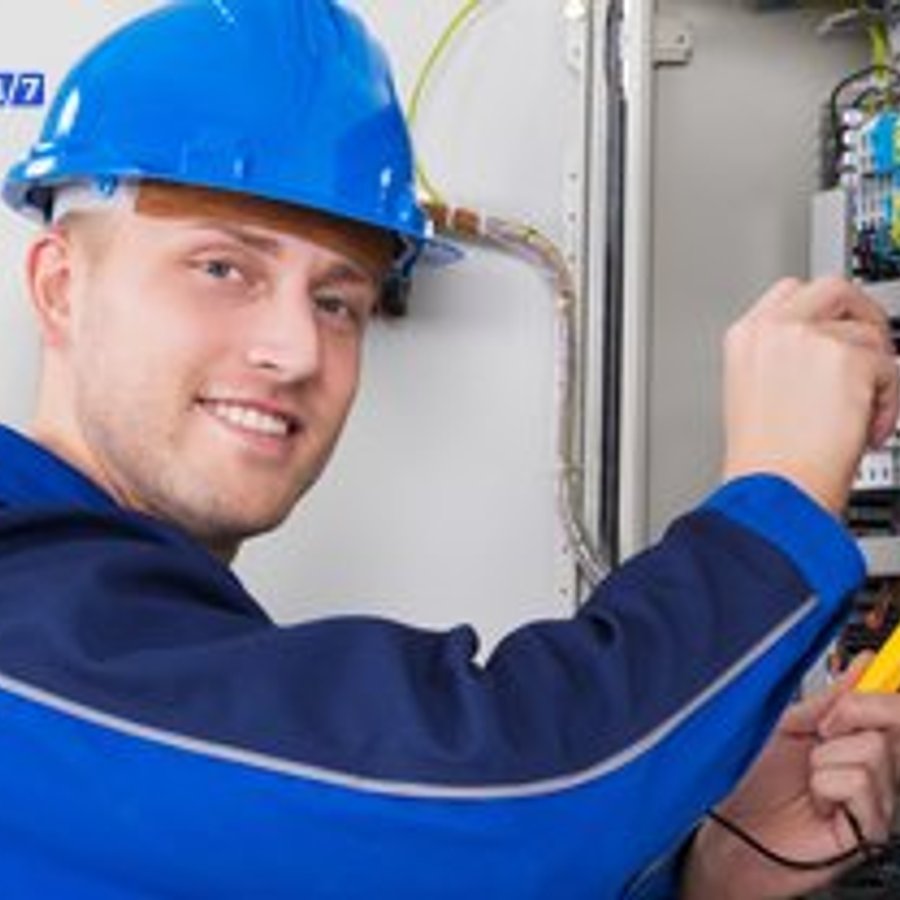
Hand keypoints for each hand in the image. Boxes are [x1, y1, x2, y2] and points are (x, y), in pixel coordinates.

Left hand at [681, 655, 899, 899]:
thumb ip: (830, 700)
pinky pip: (862, 784)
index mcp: (855, 738)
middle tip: (818, 735)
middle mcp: (874, 769)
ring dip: (825, 758)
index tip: (842, 695)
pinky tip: (818, 802)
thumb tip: (863, 666)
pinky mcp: (869, 831)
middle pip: (893, 722)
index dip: (876, 694)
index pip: (895, 709)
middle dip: (847, 715)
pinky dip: (828, 785)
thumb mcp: (787, 725)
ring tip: (810, 778)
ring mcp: (875, 801)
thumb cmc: (750, 780)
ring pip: (873, 751)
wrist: (731, 828)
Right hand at [722, 277, 898, 513]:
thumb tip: (828, 352)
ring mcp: (809, 339)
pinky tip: (867, 430)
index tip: (837, 328)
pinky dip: (889, 403)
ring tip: (861, 417)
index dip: (821, 311)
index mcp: (745, 337)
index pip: (790, 293)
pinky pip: (891, 370)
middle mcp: (774, 329)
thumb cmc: (765, 461)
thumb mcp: (756, 394)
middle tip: (871, 351)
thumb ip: (784, 360)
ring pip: (868, 335)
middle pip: (832, 289)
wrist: (775, 489)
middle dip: (861, 316)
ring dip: (877, 376)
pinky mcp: (847, 359)